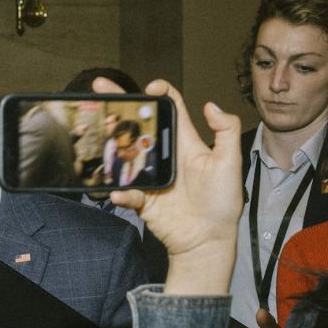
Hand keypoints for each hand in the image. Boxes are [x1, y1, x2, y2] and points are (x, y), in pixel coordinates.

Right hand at [105, 81, 242, 293]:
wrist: (209, 240)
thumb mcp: (230, 163)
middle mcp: (163, 155)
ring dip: (108, 144)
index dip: (159, 91)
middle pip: (137, 124)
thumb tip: (210, 105)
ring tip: (96, 133)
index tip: (150, 87)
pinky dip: (121, 193)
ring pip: (123, 154)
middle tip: (100, 88)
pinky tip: (121, 193)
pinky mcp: (142, 199)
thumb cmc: (223, 202)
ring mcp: (150, 176)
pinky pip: (126, 192)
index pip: (170, 108)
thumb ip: (226, 132)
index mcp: (184, 142)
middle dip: (119, 103)